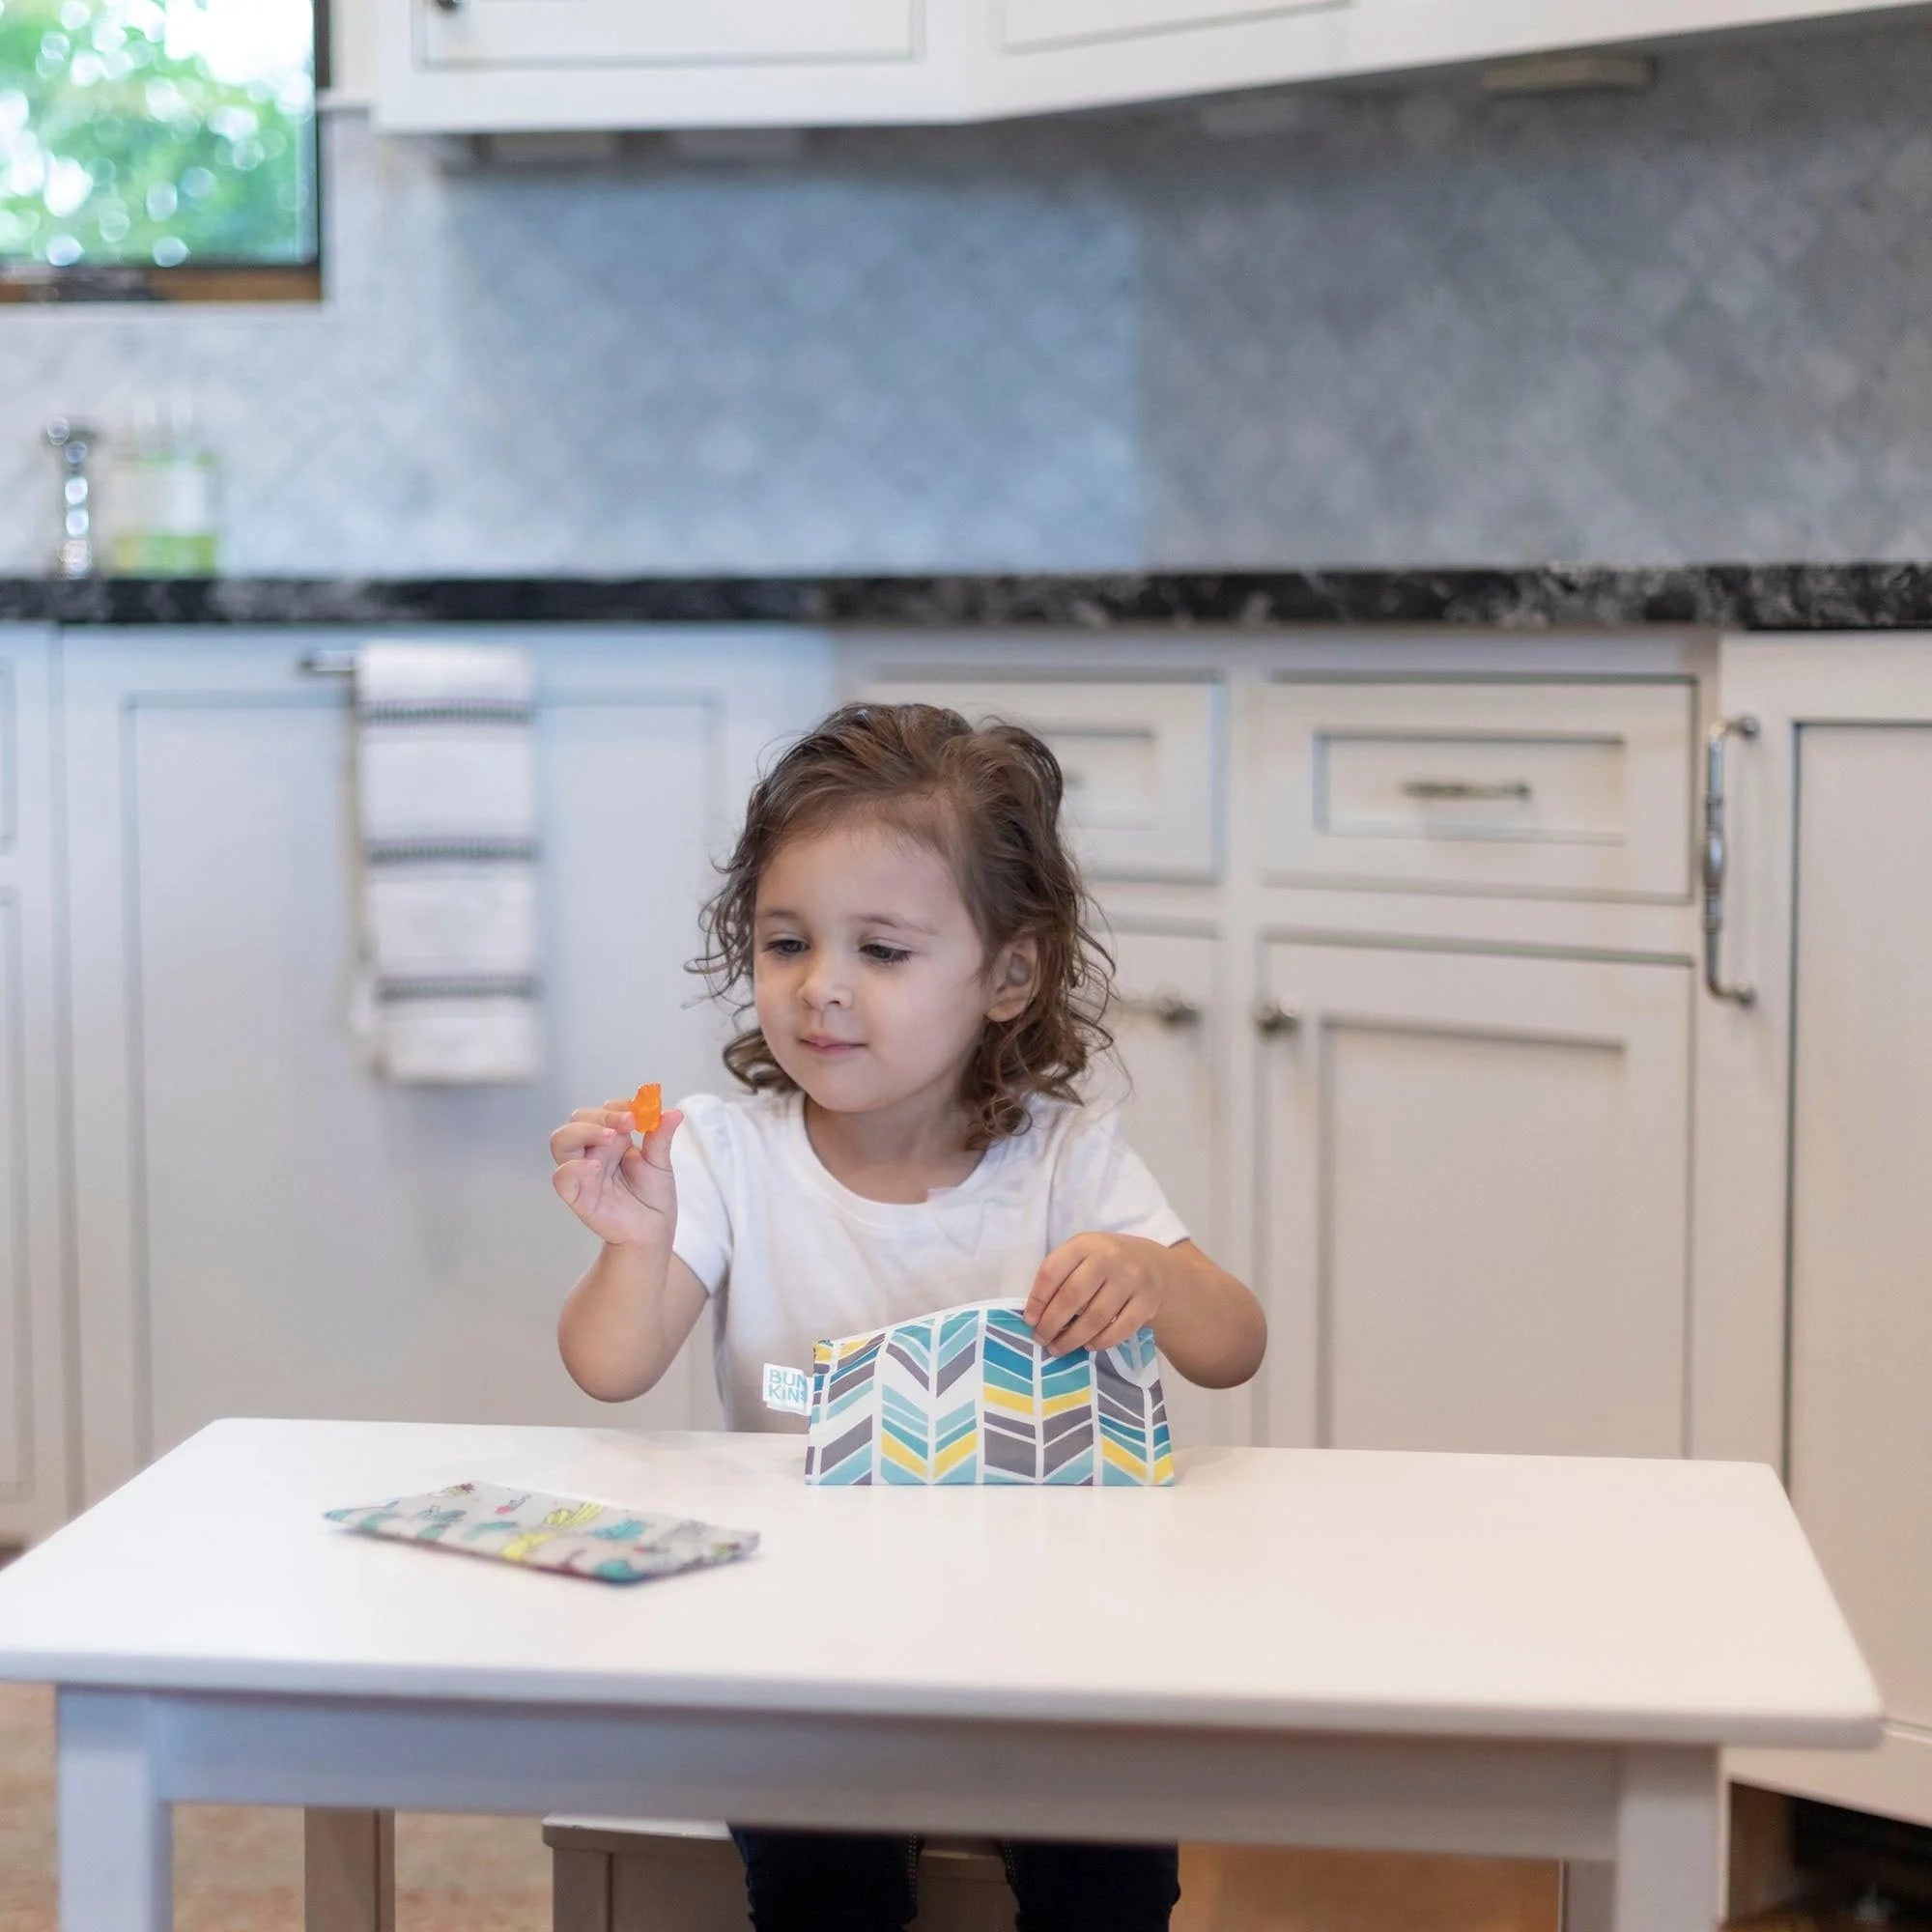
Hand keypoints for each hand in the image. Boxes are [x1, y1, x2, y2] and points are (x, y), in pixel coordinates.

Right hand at [549, 1099, 681, 1249]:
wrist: (652, 1231)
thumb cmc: (653, 1197)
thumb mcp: (660, 1164)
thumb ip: (661, 1137)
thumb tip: (675, 1111)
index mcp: (612, 1140)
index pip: (602, 1111)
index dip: (616, 1107)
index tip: (636, 1112)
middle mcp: (592, 1152)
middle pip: (577, 1120)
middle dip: (601, 1116)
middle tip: (627, 1123)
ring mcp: (582, 1172)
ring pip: (561, 1141)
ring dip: (584, 1132)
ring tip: (611, 1137)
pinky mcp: (577, 1195)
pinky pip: (561, 1177)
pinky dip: (574, 1168)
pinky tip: (595, 1166)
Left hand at [1025, 1232, 1165, 1356]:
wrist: (1151, 1263)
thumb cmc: (1104, 1262)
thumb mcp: (1081, 1255)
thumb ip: (1060, 1276)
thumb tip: (1036, 1316)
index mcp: (1084, 1244)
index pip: (1052, 1271)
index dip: (1037, 1299)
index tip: (1029, 1320)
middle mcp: (1108, 1258)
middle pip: (1072, 1296)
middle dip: (1052, 1323)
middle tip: (1041, 1339)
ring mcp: (1131, 1279)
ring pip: (1096, 1316)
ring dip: (1073, 1339)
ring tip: (1059, 1348)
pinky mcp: (1147, 1301)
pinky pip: (1121, 1328)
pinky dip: (1101, 1341)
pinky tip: (1089, 1346)